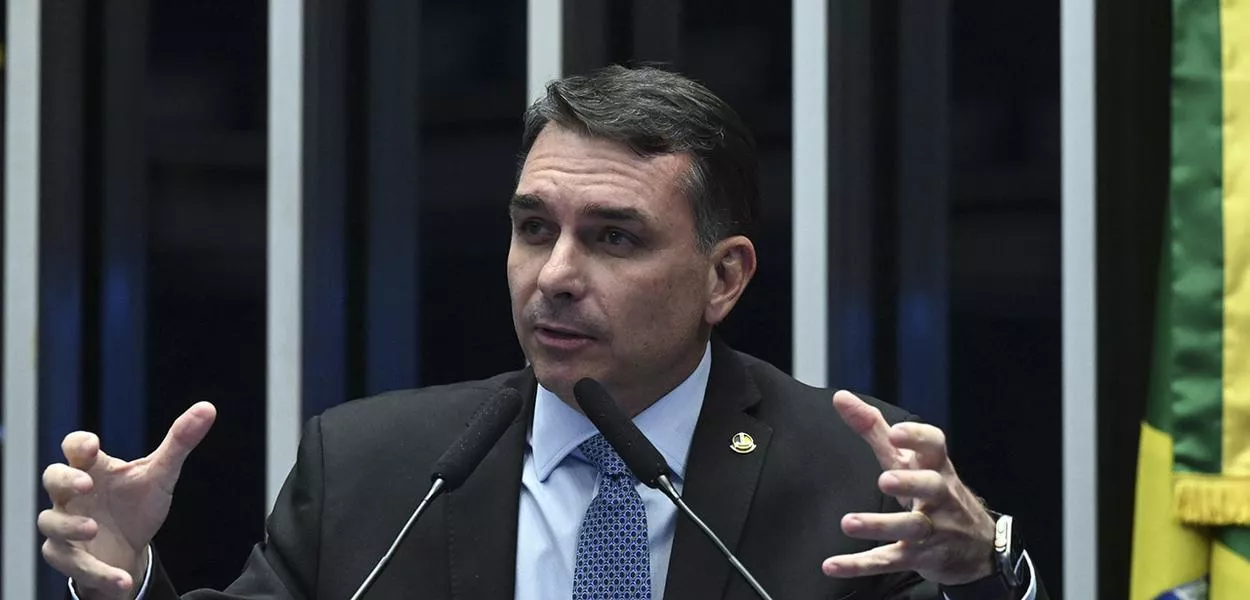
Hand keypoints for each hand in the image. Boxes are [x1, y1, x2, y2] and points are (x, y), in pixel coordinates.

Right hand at [38, 402, 216, 598]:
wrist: (131, 548)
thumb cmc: (137, 504)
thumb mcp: (161, 474)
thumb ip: (180, 442)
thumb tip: (208, 408)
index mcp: (94, 469)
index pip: (75, 447)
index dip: (79, 444)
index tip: (92, 446)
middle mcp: (73, 495)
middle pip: (52, 478)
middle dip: (65, 480)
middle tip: (86, 485)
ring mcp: (66, 525)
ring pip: (51, 522)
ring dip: (70, 526)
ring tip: (92, 529)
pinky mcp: (68, 557)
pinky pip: (72, 564)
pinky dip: (97, 573)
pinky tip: (121, 581)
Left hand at [822, 391, 994, 584]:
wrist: (977, 545)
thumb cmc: (933, 490)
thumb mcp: (908, 460)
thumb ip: (874, 429)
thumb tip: (841, 397)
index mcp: (935, 467)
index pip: (934, 447)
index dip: (917, 439)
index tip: (896, 434)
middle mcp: (939, 496)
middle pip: (931, 487)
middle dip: (909, 483)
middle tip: (884, 480)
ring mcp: (932, 529)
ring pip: (910, 528)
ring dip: (880, 525)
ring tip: (848, 523)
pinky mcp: (920, 556)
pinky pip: (890, 560)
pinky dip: (861, 564)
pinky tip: (833, 565)